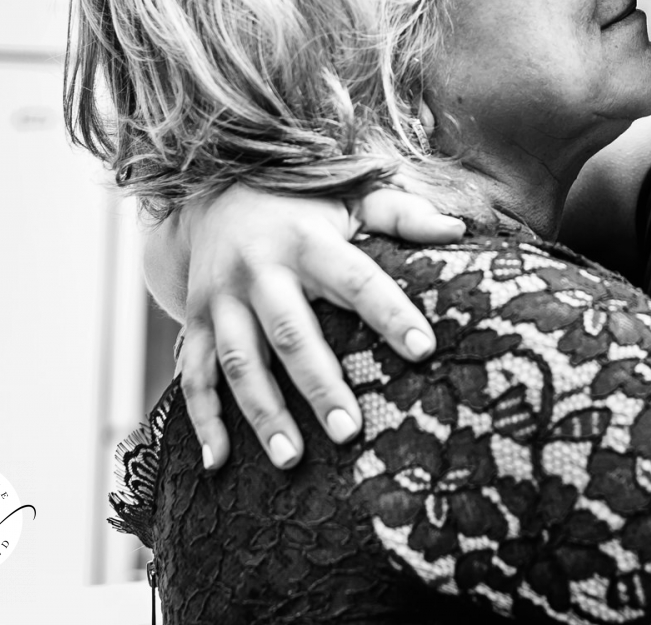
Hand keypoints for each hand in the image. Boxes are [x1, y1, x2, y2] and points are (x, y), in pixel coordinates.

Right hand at [174, 182, 462, 469]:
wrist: (214, 189)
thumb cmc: (303, 203)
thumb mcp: (351, 197)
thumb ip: (401, 215)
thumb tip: (457, 229)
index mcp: (307, 240)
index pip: (356, 280)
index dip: (390, 313)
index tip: (424, 349)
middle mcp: (259, 270)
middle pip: (290, 333)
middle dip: (319, 385)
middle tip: (349, 432)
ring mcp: (220, 298)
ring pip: (239, 363)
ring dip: (264, 413)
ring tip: (291, 459)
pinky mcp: (193, 320)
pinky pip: (193, 375)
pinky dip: (202, 419)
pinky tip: (216, 461)